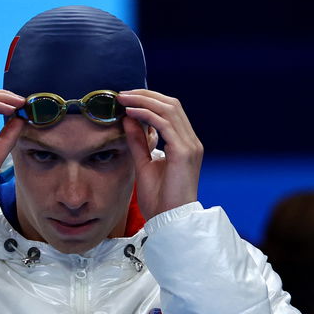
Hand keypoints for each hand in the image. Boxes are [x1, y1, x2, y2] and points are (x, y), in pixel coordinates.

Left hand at [118, 89, 202, 219]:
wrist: (169, 220)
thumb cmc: (159, 198)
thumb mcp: (144, 163)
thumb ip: (138, 141)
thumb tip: (128, 118)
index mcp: (184, 143)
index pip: (170, 110)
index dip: (149, 100)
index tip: (127, 98)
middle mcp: (191, 141)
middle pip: (171, 104)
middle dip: (146, 95)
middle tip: (122, 93)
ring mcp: (190, 145)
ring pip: (169, 109)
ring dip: (144, 101)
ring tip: (124, 99)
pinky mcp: (185, 152)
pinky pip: (165, 124)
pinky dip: (147, 114)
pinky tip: (131, 112)